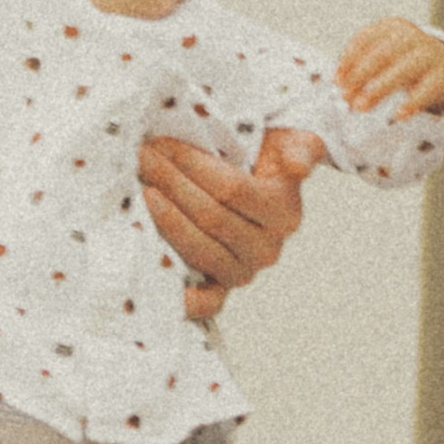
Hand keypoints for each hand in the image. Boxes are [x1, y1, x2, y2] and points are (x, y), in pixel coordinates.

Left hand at [141, 127, 314, 319]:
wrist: (254, 187)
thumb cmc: (264, 161)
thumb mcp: (290, 143)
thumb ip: (301, 148)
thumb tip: (297, 168)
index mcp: (283, 213)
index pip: (231, 189)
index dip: (193, 166)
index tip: (164, 144)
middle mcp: (266, 249)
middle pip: (210, 217)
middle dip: (172, 184)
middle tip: (145, 158)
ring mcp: (242, 272)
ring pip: (198, 248)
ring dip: (164, 218)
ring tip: (142, 188)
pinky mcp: (220, 288)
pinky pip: (204, 301)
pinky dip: (182, 293)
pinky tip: (158, 273)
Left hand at [336, 18, 443, 120]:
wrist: (441, 62)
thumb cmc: (400, 59)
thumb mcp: (381, 56)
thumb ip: (360, 69)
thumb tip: (344, 91)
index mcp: (390, 27)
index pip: (365, 39)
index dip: (349, 59)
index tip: (337, 80)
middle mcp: (410, 36)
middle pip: (382, 54)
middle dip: (360, 75)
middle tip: (345, 96)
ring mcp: (428, 54)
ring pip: (402, 71)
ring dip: (379, 90)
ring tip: (361, 107)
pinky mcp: (443, 74)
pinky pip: (427, 89)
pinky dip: (412, 102)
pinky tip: (399, 115)